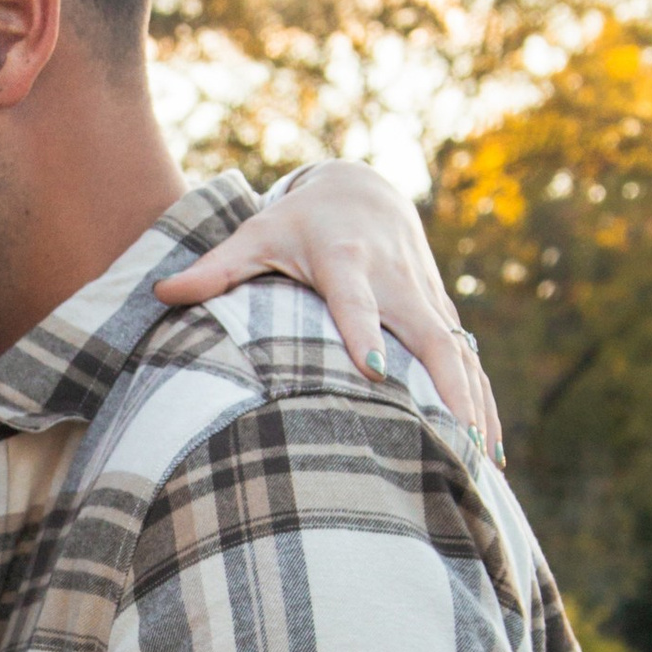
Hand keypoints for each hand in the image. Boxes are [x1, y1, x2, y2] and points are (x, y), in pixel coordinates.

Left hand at [153, 164, 502, 460]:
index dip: (364, 328)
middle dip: (447, 386)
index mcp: (346, 261)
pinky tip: (490, 452)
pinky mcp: (442, 314)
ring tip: (484, 462)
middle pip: (429, 335)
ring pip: (460, 354)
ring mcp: (425, 299)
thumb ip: (215, 268)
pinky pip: (469, 362)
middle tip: (458, 438)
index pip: (355, 297)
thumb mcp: (256, 234)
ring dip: (474, 405)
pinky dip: (482, 403)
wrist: (362, 190)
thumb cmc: (297, 222)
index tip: (372, 367)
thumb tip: (161, 294)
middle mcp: (395, 280)